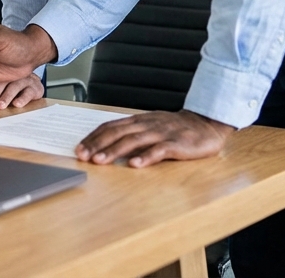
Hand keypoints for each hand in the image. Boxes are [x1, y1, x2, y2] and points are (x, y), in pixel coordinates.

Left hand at [0, 73, 44, 109]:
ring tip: (0, 106)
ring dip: (5, 96)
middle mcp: (8, 75)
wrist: (31, 70)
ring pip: (12, 86)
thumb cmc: (6, 79)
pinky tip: (17, 104)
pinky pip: (28, 90)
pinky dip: (23, 98)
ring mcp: (21, 78)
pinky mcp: (33, 85)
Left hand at [75, 110, 235, 167]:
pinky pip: (159, 150)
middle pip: (117, 133)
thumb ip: (130, 134)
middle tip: (83, 156)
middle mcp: (146, 125)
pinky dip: (146, 156)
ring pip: (134, 140)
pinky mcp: (177, 144)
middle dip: (97, 144)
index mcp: (137, 121)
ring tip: (100, 160)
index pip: (109, 127)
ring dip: (115, 151)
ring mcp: (161, 133)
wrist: (205, 124)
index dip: (93, 137)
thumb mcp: (149, 127)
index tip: (78, 149)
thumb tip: (104, 145)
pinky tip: (135, 164)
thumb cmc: (173, 129)